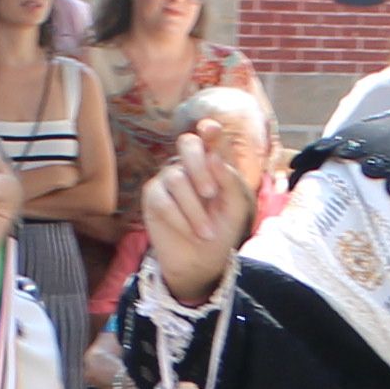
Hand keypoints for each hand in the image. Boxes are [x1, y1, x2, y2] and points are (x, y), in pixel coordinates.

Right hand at [141, 107, 263, 303]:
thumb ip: (230, 180)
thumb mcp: (236, 207)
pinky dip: (179, 219)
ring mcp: (169, 177)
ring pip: (177, 178)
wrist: (202, 259)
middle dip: (199, 166)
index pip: (210, 137)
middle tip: (210, 194)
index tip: (210, 130)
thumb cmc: (222, 229)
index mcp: (214, 161)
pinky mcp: (153, 195)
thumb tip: (212, 156)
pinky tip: (191, 232)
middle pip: (187, 144)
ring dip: (194, 209)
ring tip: (206, 232)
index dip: (209, 130)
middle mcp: (189, 164)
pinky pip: (163, 199)